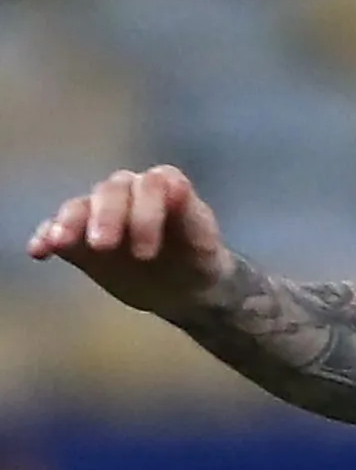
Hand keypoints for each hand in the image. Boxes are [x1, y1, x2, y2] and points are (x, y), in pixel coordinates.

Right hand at [27, 166, 234, 315]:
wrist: (183, 286)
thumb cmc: (197, 258)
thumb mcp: (202, 241)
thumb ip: (190, 213)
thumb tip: (175, 183)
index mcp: (162, 187)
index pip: (150, 185)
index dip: (146, 214)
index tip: (146, 252)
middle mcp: (128, 192)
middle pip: (110, 192)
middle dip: (106, 217)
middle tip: (104, 246)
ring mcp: (100, 213)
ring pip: (79, 207)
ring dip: (68, 223)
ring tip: (60, 243)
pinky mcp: (79, 237)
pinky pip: (56, 230)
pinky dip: (46, 237)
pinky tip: (39, 252)